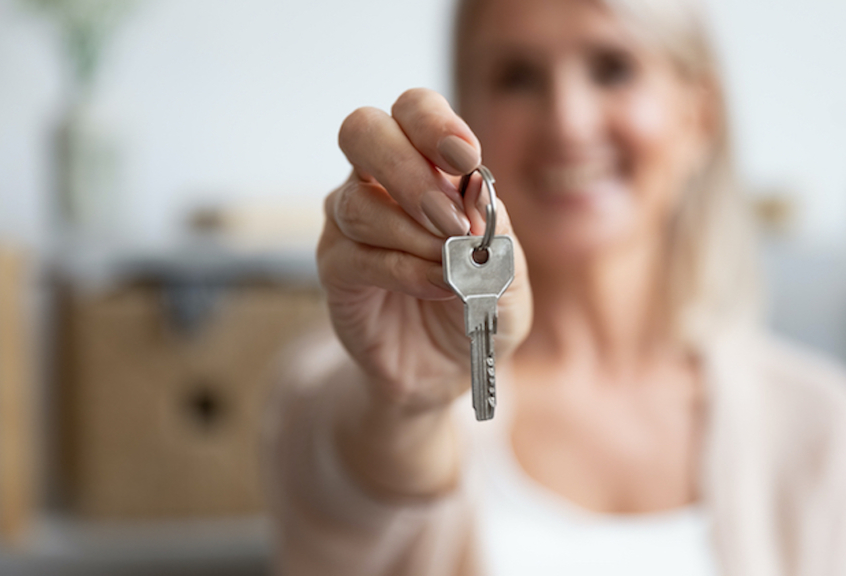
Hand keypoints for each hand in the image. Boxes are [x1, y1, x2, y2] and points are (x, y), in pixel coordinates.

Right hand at [317, 88, 532, 414]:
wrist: (447, 366)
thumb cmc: (479, 305)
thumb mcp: (510, 275)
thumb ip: (497, 237)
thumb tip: (477, 199)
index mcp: (425, 163)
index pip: (412, 110)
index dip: (433, 123)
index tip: (467, 160)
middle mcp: (378, 182)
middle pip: (362, 131)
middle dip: (408, 170)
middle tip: (451, 218)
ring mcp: (350, 224)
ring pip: (359, 204)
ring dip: (413, 235)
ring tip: (452, 269)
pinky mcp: (335, 270)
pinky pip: (355, 256)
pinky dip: (404, 270)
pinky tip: (438, 286)